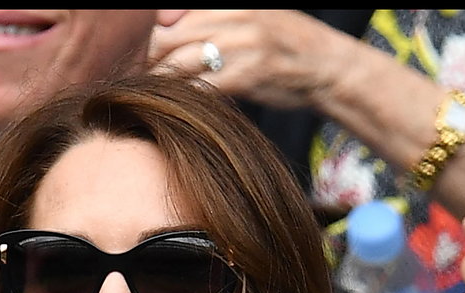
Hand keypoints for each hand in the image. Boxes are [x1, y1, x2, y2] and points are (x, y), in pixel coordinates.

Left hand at [148, 10, 338, 107]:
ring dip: (161, 86)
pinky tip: (178, 111)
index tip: (139, 60)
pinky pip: (203, 88)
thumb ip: (211, 22)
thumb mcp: (249, 19)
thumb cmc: (283, 47)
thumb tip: (167, 26)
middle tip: (138, 85)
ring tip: (152, 101)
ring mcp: (239, 45)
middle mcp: (231, 18)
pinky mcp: (247, 74)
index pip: (169, 16)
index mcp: (226, 4)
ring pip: (180, 64)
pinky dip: (186, 100)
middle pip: (166, 38)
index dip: (148, 39)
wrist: (326, 66)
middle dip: (147, 63)